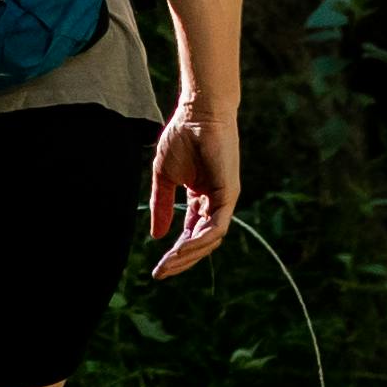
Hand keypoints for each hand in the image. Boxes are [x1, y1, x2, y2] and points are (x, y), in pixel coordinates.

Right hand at [144, 95, 237, 277]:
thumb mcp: (164, 177)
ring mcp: (224, 200)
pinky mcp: (229, 194)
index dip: (176, 254)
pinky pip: (217, 227)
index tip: (157, 270)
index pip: (191, 234)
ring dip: (189, 255)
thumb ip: (162, 205)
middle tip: (161, 273)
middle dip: (181, 260)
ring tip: (169, 263)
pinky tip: (181, 247)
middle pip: (201, 242)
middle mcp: (215, 203)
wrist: (197, 113)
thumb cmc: (182, 137)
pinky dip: (200, 240)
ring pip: (210, 240)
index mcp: (202, 199)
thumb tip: (157, 236)